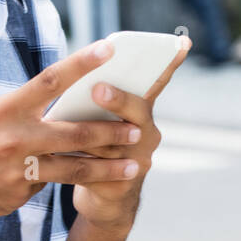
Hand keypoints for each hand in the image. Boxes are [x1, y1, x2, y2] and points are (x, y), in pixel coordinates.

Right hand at [0, 39, 150, 228]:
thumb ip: (12, 111)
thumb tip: (42, 108)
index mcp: (4, 110)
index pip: (51, 80)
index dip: (82, 62)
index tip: (110, 48)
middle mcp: (15, 139)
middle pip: (75, 133)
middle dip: (111, 132)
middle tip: (138, 130)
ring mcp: (18, 172)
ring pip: (73, 170)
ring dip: (107, 168)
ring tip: (133, 167)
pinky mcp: (17, 197)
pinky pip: (44, 186)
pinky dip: (53, 180)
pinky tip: (61, 180)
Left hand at [69, 36, 190, 232]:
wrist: (105, 198)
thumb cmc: (98, 145)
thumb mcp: (102, 118)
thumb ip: (97, 98)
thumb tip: (80, 75)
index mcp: (141, 110)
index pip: (157, 81)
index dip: (169, 63)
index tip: (182, 42)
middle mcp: (147, 133)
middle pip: (138, 112)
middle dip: (119, 100)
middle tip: (98, 89)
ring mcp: (139, 161)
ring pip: (116, 143)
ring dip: (91, 133)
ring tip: (68, 125)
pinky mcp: (121, 186)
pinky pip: (100, 172)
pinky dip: (78, 162)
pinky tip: (58, 155)